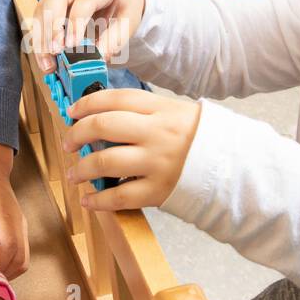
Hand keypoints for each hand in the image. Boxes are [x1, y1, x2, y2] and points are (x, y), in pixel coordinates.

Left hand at [0, 142, 28, 277]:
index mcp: (2, 215)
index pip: (9, 246)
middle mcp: (17, 223)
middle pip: (20, 258)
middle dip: (3, 273)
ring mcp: (21, 226)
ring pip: (24, 259)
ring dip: (9, 270)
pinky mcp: (20, 229)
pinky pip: (22, 253)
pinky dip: (11, 263)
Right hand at [32, 0, 145, 72]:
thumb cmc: (121, 4)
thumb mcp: (129, 20)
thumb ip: (114, 39)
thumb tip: (98, 58)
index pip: (85, 0)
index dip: (77, 22)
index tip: (71, 46)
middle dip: (52, 26)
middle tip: (54, 52)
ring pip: (43, 9)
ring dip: (42, 38)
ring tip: (48, 64)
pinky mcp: (50, 1)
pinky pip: (39, 19)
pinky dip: (39, 40)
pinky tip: (45, 59)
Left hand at [64, 88, 200, 210]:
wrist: (231, 167)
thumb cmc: (197, 138)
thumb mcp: (175, 113)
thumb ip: (142, 112)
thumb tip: (100, 117)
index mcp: (161, 110)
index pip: (116, 98)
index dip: (88, 103)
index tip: (73, 112)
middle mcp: (157, 134)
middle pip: (104, 126)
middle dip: (77, 134)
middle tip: (68, 143)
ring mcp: (158, 163)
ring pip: (106, 162)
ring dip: (82, 169)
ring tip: (73, 174)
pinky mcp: (159, 191)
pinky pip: (120, 197)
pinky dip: (98, 201)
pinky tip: (88, 200)